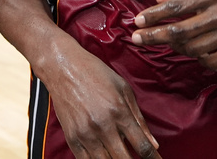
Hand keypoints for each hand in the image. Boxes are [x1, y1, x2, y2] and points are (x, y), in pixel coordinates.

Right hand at [41, 41, 160, 158]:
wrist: (62, 66)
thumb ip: (139, 119)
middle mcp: (103, 125)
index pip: (143, 147)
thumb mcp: (123, 89)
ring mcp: (85, 133)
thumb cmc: (94, 73)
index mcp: (119, 112)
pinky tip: (103, 157)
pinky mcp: (71, 137)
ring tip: (119, 156)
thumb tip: (154, 144)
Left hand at [132, 0, 216, 70]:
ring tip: (167, 42)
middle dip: (155, 36)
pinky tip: (194, 51)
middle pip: (181, 31)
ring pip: (194, 48)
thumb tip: (159, 0)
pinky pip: (213, 61)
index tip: (137, 22)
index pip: (176, 6)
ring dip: (176, 47)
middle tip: (137, 38)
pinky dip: (199, 58)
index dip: (154, 16)